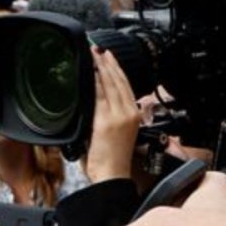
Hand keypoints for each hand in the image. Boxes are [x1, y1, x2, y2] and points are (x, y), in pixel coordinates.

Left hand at [85, 48, 139, 182]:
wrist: (112, 176)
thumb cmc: (113, 159)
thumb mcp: (119, 133)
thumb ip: (113, 116)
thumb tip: (99, 102)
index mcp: (135, 115)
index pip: (127, 86)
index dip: (118, 69)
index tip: (109, 57)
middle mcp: (130, 113)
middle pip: (119, 81)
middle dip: (108, 63)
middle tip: (98, 49)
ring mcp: (118, 116)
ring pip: (110, 85)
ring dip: (100, 67)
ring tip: (93, 55)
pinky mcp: (106, 121)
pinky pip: (99, 96)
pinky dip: (94, 82)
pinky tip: (89, 72)